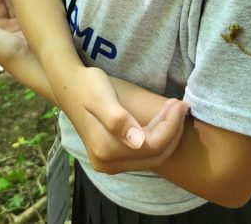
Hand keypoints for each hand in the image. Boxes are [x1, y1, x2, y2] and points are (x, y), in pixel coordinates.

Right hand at [55, 64, 188, 173]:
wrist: (70, 87)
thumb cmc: (88, 85)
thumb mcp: (101, 96)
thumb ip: (117, 119)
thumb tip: (137, 141)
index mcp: (106, 149)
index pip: (152, 146)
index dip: (171, 126)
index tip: (179, 103)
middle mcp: (107, 163)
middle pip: (155, 156)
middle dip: (172, 131)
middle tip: (180, 105)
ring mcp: (108, 164)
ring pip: (151, 158)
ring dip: (167, 136)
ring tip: (173, 110)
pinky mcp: (111, 159)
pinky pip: (143, 156)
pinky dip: (157, 139)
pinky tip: (160, 121)